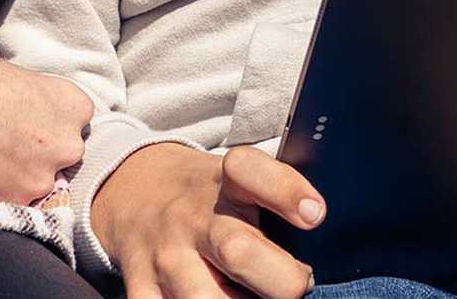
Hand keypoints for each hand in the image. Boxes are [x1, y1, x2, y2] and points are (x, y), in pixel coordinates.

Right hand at [0, 49, 91, 204]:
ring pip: (36, 182)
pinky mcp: (12, 200)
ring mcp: (40, 177)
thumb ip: (38, 103)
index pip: (76, 122)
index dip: (50, 122)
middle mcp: (66, 143)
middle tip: (3, 142)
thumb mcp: (17, 77)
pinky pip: (10, 201)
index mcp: (72, 105)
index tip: (27, 121)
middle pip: (61, 156)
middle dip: (38, 153)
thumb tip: (32, 116)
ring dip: (15, 175)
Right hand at [93, 143, 323, 298]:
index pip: (249, 171)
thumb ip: (280, 199)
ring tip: (254, 297)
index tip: (315, 214)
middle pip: (237, 252)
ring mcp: (164, 256)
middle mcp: (192, 216)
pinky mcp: (141, 287)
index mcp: (225, 181)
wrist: (133, 190)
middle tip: (298, 283)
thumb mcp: (241, 181)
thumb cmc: (209, 196)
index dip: (286, 192)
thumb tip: (323, 235)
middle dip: (282, 281)